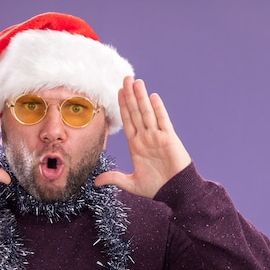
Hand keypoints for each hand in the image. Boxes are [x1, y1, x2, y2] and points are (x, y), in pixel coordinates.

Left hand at [95, 77, 190, 197]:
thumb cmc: (156, 187)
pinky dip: (158, 110)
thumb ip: (114, 178)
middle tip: (125, 78)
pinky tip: (153, 97)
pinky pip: (163, 121)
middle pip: (135, 112)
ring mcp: (157, 136)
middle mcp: (146, 137)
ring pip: (147, 113)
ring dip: (141, 97)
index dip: (122, 106)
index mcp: (136, 145)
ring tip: (136, 81)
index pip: (127, 121)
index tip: (118, 92)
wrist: (175, 191)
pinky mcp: (169, 139)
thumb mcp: (130, 183)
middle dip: (130, 95)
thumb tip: (95, 181)